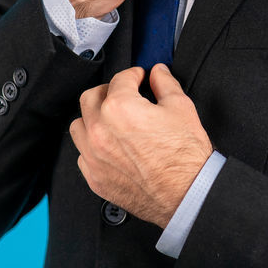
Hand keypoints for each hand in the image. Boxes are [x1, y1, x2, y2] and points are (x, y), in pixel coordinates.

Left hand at [69, 64, 213, 228]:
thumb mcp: (181, 108)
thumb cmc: (185, 157)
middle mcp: (100, 131)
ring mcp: (94, 156)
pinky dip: (92, 146)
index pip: (120, 79)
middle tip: (124, 93)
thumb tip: (158, 73)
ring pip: (79, 125)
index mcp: (119, 108)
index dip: (133, 74)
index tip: (139, 77)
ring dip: (94, 118)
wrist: (187, 195)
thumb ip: (164, 83)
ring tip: (112, 119)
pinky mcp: (95, 178)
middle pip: (90, 97)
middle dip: (108, 91)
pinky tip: (110, 146)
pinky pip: (83, 154)